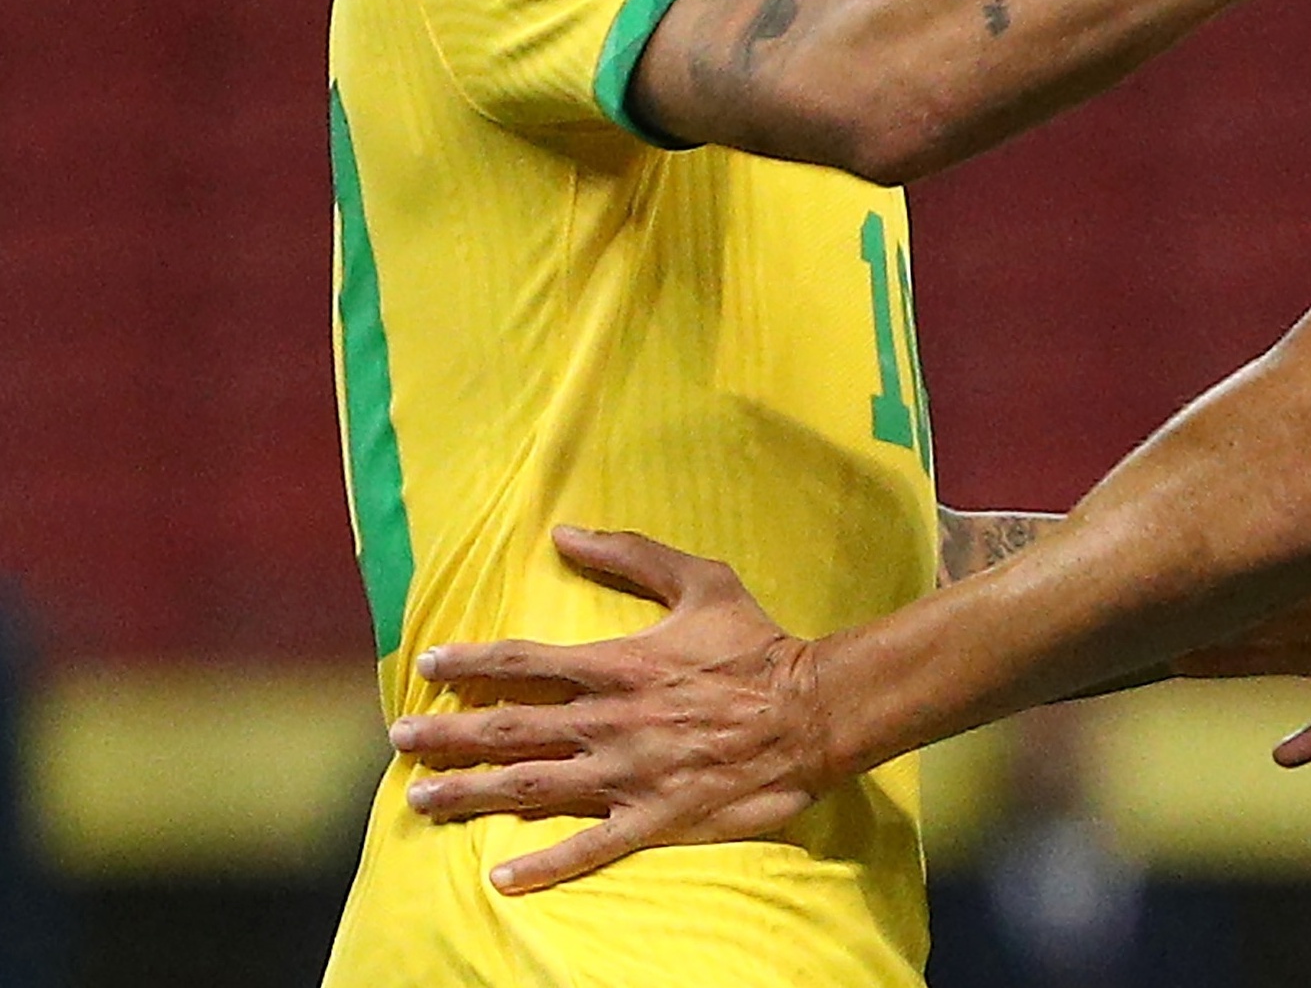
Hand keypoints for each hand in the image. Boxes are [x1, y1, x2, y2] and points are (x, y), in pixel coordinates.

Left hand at [386, 526, 833, 894]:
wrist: (813, 710)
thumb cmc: (757, 644)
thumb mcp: (701, 580)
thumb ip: (632, 555)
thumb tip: (566, 531)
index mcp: (616, 664)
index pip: (523, 661)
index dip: (470, 661)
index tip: (426, 664)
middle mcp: (609, 720)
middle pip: (509, 728)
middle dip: (447, 734)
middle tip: (398, 738)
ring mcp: (628, 773)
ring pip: (530, 787)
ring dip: (469, 794)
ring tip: (419, 800)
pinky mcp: (653, 817)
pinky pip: (588, 847)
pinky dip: (542, 866)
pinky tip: (500, 878)